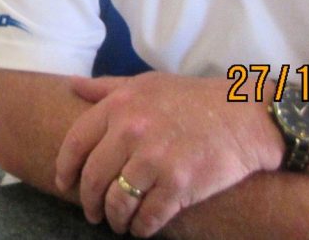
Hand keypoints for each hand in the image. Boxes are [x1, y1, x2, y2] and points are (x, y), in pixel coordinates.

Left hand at [54, 72, 281, 236]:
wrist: (243, 116)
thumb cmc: (193, 99)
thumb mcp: (147, 84)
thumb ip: (107, 88)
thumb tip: (72, 85)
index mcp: (121, 105)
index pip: (76, 142)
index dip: (66, 168)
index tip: (65, 183)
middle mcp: (133, 130)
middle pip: (94, 178)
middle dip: (89, 201)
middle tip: (93, 212)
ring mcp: (155, 158)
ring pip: (117, 202)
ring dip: (115, 218)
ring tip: (119, 222)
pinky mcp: (178, 185)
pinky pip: (147, 217)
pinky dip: (141, 227)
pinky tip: (142, 227)